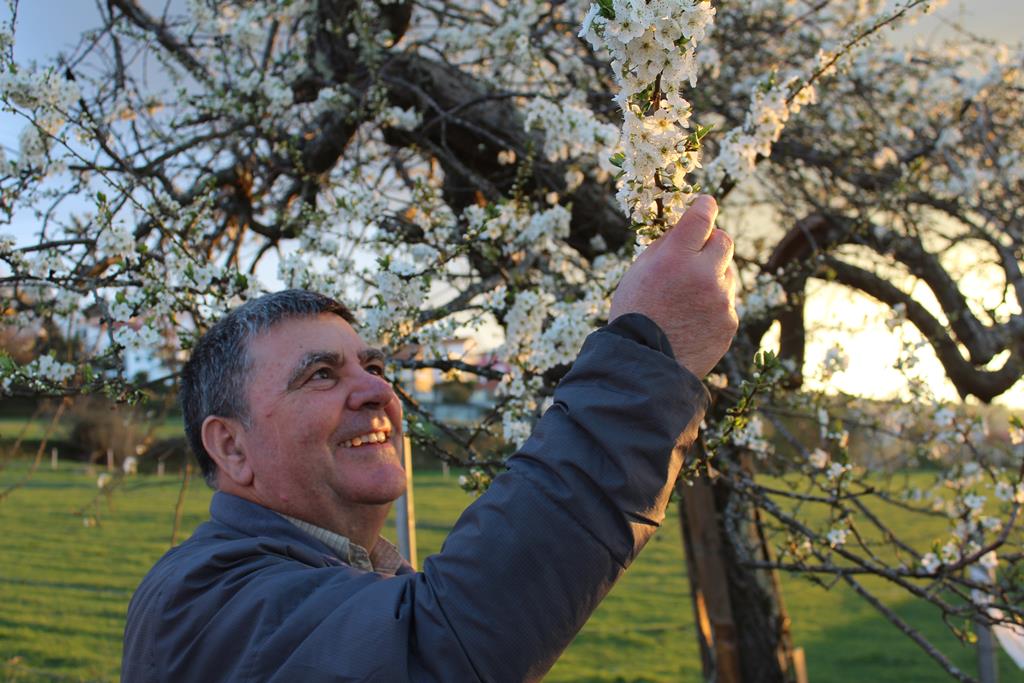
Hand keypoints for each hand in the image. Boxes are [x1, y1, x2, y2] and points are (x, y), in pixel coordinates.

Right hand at [609, 195, 737, 377]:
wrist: (645, 365)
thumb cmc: (635, 315)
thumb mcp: (638, 272)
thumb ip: (664, 246)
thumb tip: (684, 226)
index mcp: (675, 258)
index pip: (702, 217)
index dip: (705, 206)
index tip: (706, 204)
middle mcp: (703, 275)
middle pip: (724, 241)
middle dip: (712, 242)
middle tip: (697, 252)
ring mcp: (721, 300)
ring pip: (727, 272)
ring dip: (712, 275)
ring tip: (687, 296)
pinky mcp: (730, 321)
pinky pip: (726, 300)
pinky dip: (714, 303)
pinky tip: (693, 317)